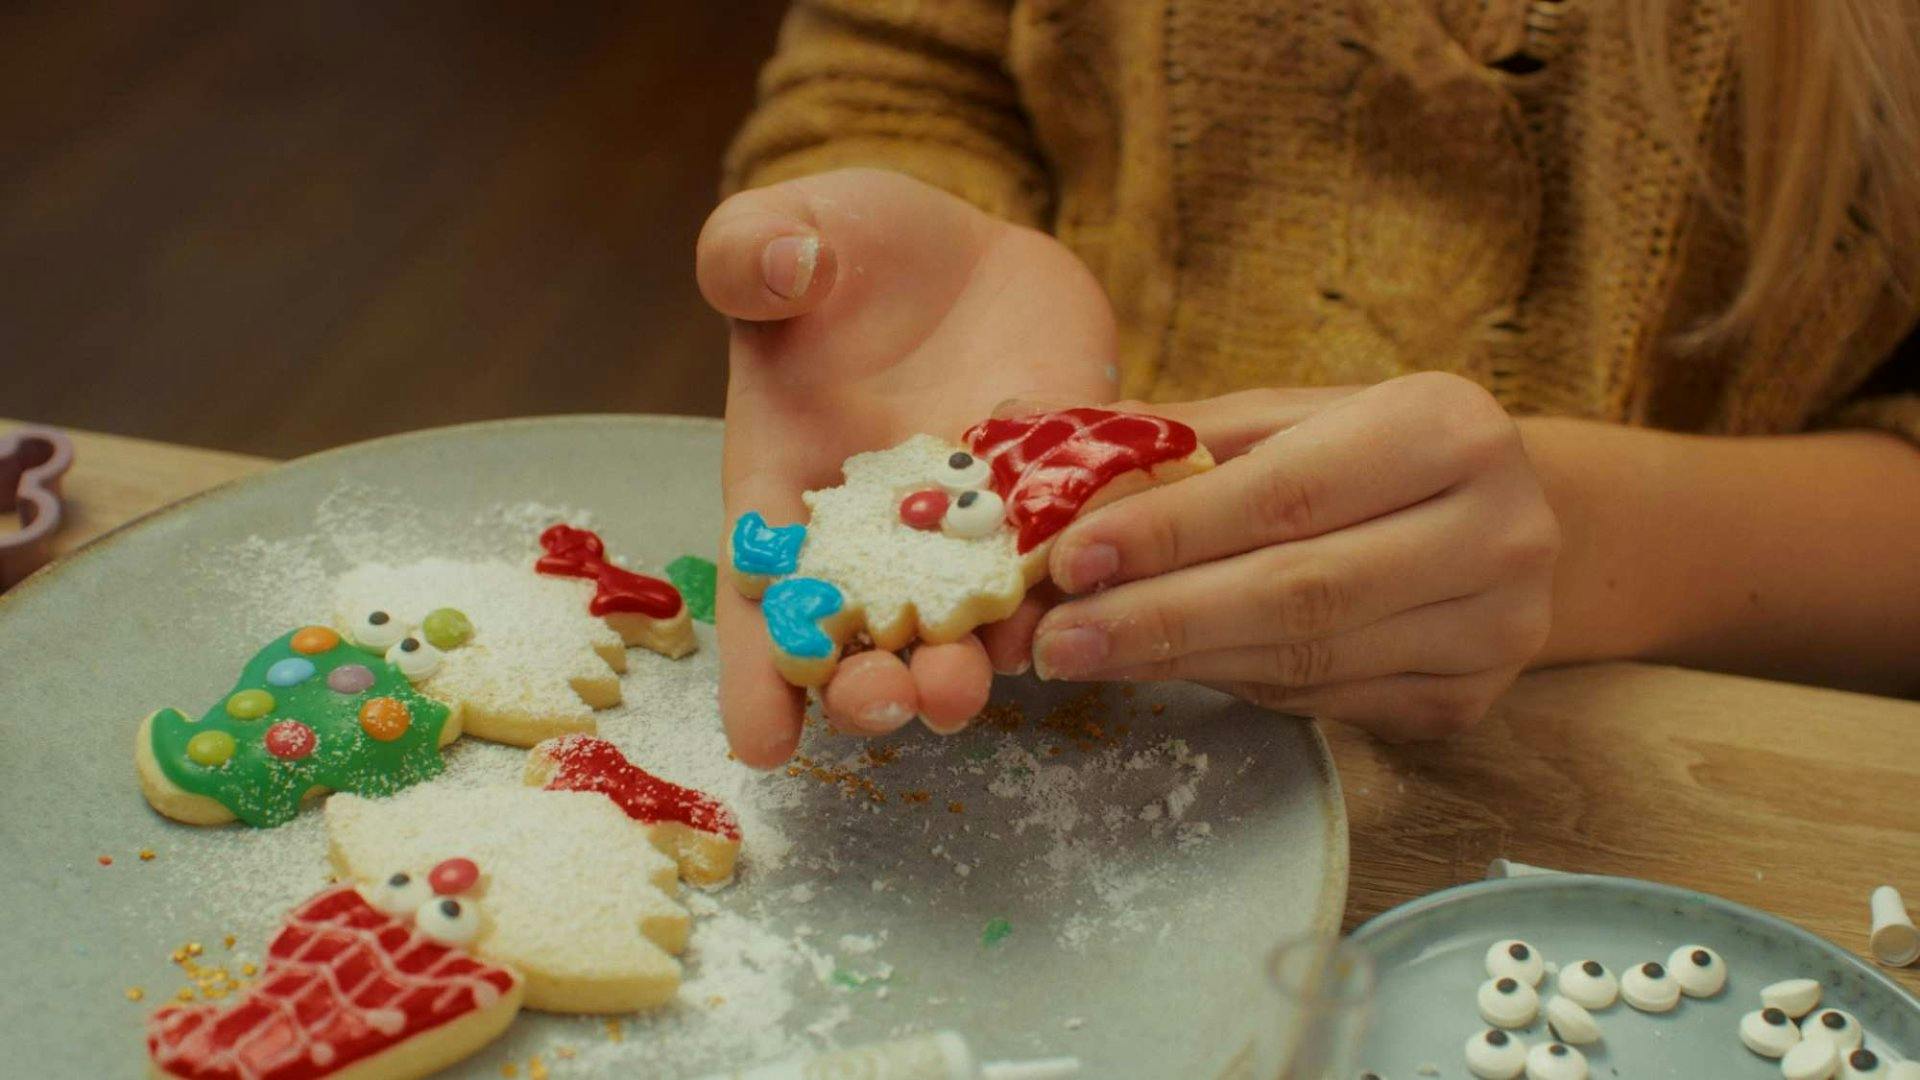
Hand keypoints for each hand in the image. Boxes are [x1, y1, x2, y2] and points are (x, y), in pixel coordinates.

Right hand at [697, 168, 1115, 765]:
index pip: (764, 597)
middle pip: (866, 637)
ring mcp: (970, 528)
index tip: (763, 744)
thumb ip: (752, 252)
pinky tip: (1068, 619)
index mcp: (788, 489)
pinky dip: (1064, 591)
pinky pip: (1062, 556)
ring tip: (967, 688)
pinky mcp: (1053, 501)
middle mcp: (877, 535)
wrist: (964, 249)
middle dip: (872, 684)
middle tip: (890, 704)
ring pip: (967, 621)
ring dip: (967, 665)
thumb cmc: (846, 249)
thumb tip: (779, 269)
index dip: (759, 672)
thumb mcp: (784, 230)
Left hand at [1003, 374, 1560, 739]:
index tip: (1070, 558)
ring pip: (1306, 662)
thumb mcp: (1286, 419)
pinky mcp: (1469, 702)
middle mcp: (1498, 530)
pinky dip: (1232, 687)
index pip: (1288, 492)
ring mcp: (1495, 629)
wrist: (1501, 517)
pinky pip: (1324, 704)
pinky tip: (1166, 669)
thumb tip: (1026, 440)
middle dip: (1157, 618)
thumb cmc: (1367, 454)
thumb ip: (1171, 438)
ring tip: (1082, 654)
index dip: (1172, 532)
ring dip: (1178, 663)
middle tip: (1053, 638)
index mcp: (1449, 429)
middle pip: (1298, 592)